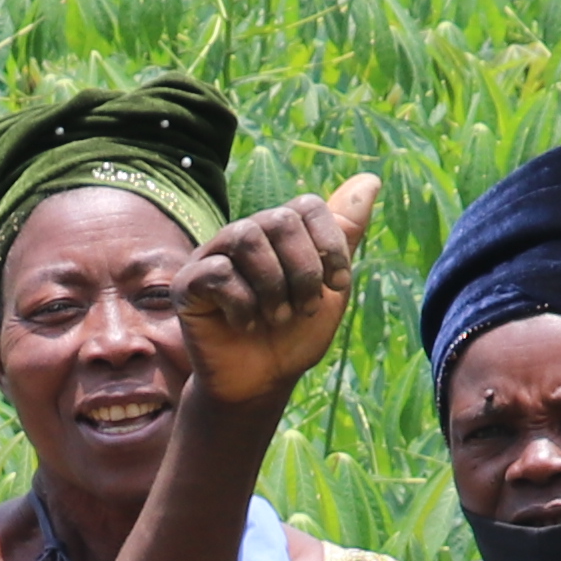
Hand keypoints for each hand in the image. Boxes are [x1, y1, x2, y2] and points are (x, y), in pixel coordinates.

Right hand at [172, 176, 381, 417]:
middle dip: (303, 270)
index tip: (338, 285)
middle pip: (279, 219)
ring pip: (246, 238)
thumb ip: (345, 235)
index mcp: (279, 233)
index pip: (307, 206)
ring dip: (273, 286)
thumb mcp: (330, 287)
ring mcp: (213, 256)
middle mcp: (245, 235)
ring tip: (278, 317)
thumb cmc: (294, 335)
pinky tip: (246, 324)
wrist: (260, 383)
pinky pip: (217, 272)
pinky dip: (243, 303)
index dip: (330, 244)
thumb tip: (372, 178)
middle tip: (305, 309)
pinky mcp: (188, 284)